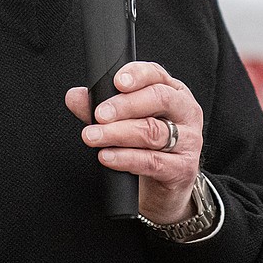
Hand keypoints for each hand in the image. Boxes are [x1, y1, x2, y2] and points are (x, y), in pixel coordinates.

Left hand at [65, 61, 203, 223]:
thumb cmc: (148, 145)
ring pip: (153, 132)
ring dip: (118, 134)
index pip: (156, 74)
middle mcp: (185, 111)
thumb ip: (101, 107)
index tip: (117, 82)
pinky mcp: (183, 168)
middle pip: (159, 99)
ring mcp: (188, 140)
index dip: (136, 75)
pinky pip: (153, 161)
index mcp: (172, 91)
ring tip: (93, 137)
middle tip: (99, 114)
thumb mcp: (127, 121)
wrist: (165, 187)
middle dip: (125, 105)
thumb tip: (75, 97)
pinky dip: (127, 159)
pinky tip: (108, 157)